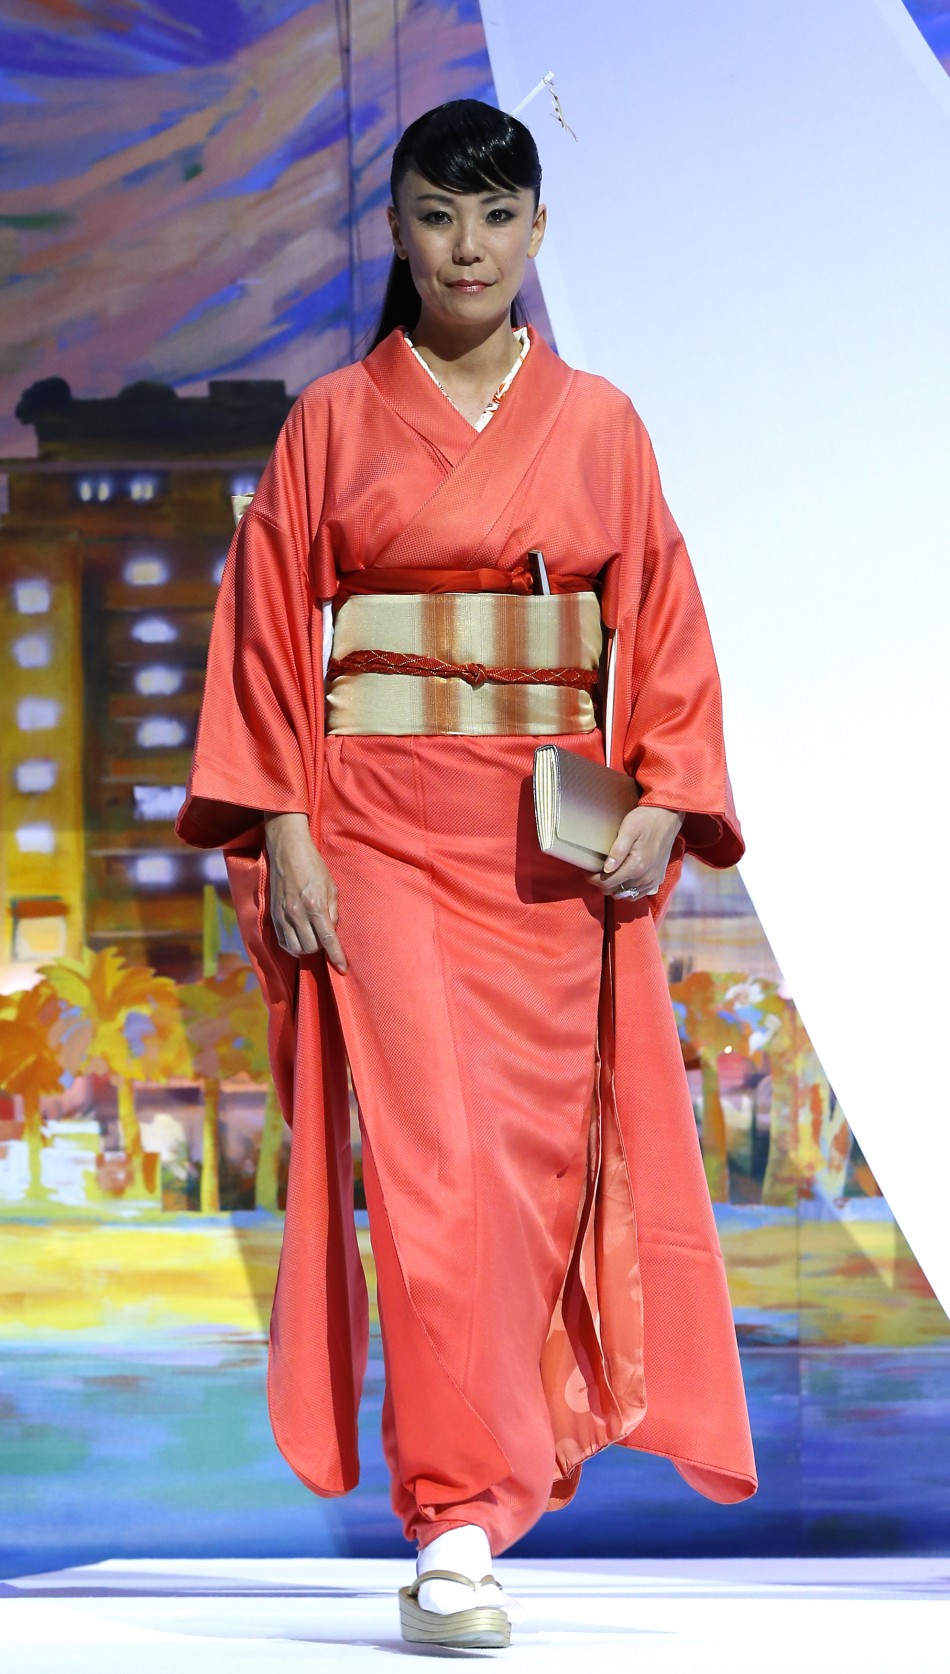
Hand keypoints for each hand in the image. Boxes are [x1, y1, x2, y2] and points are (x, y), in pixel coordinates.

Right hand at [263, 813, 347, 972]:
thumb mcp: (331, 886)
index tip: (342, 969)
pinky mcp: (273, 915)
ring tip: (312, 938)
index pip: (328, 939)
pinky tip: (299, 938)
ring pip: (295, 948)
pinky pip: (282, 942)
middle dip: (321, 948)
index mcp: (314, 905)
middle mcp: (297, 913)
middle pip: (311, 947)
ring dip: (306, 948)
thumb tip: (332, 931)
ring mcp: (282, 915)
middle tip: (325, 937)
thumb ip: (333, 911)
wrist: (287, 851)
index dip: (336, 956)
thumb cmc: (313, 865)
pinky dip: (292, 945)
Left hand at [586, 805, 684, 899]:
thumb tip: (606, 869)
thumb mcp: (629, 829)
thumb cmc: (645, 820)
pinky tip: (622, 879)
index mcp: (636, 866)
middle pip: (614, 891)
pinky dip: (627, 890)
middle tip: (595, 869)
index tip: (587, 870)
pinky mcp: (657, 880)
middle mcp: (645, 878)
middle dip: (601, 882)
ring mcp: (652, 881)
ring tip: (608, 873)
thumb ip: (618, 850)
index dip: (593, 878)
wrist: (667, 817)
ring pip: (624, 895)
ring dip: (614, 887)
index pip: (607, 883)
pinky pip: (637, 894)